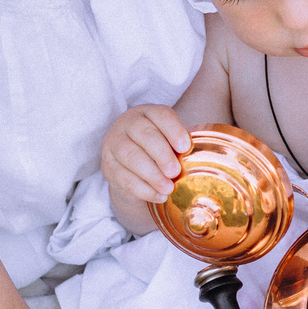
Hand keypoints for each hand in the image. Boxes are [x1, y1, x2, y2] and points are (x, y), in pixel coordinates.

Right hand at [103, 104, 191, 230]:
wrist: (130, 167)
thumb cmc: (158, 151)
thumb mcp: (168, 142)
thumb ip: (180, 146)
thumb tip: (199, 160)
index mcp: (147, 113)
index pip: (160, 115)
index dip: (174, 130)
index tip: (186, 147)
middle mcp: (127, 124)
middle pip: (144, 135)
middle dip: (162, 154)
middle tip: (176, 171)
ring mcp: (113, 144)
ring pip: (131, 156)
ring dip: (152, 175)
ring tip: (169, 188)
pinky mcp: (108, 166)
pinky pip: (124, 178)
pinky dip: (143, 189)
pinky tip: (159, 196)